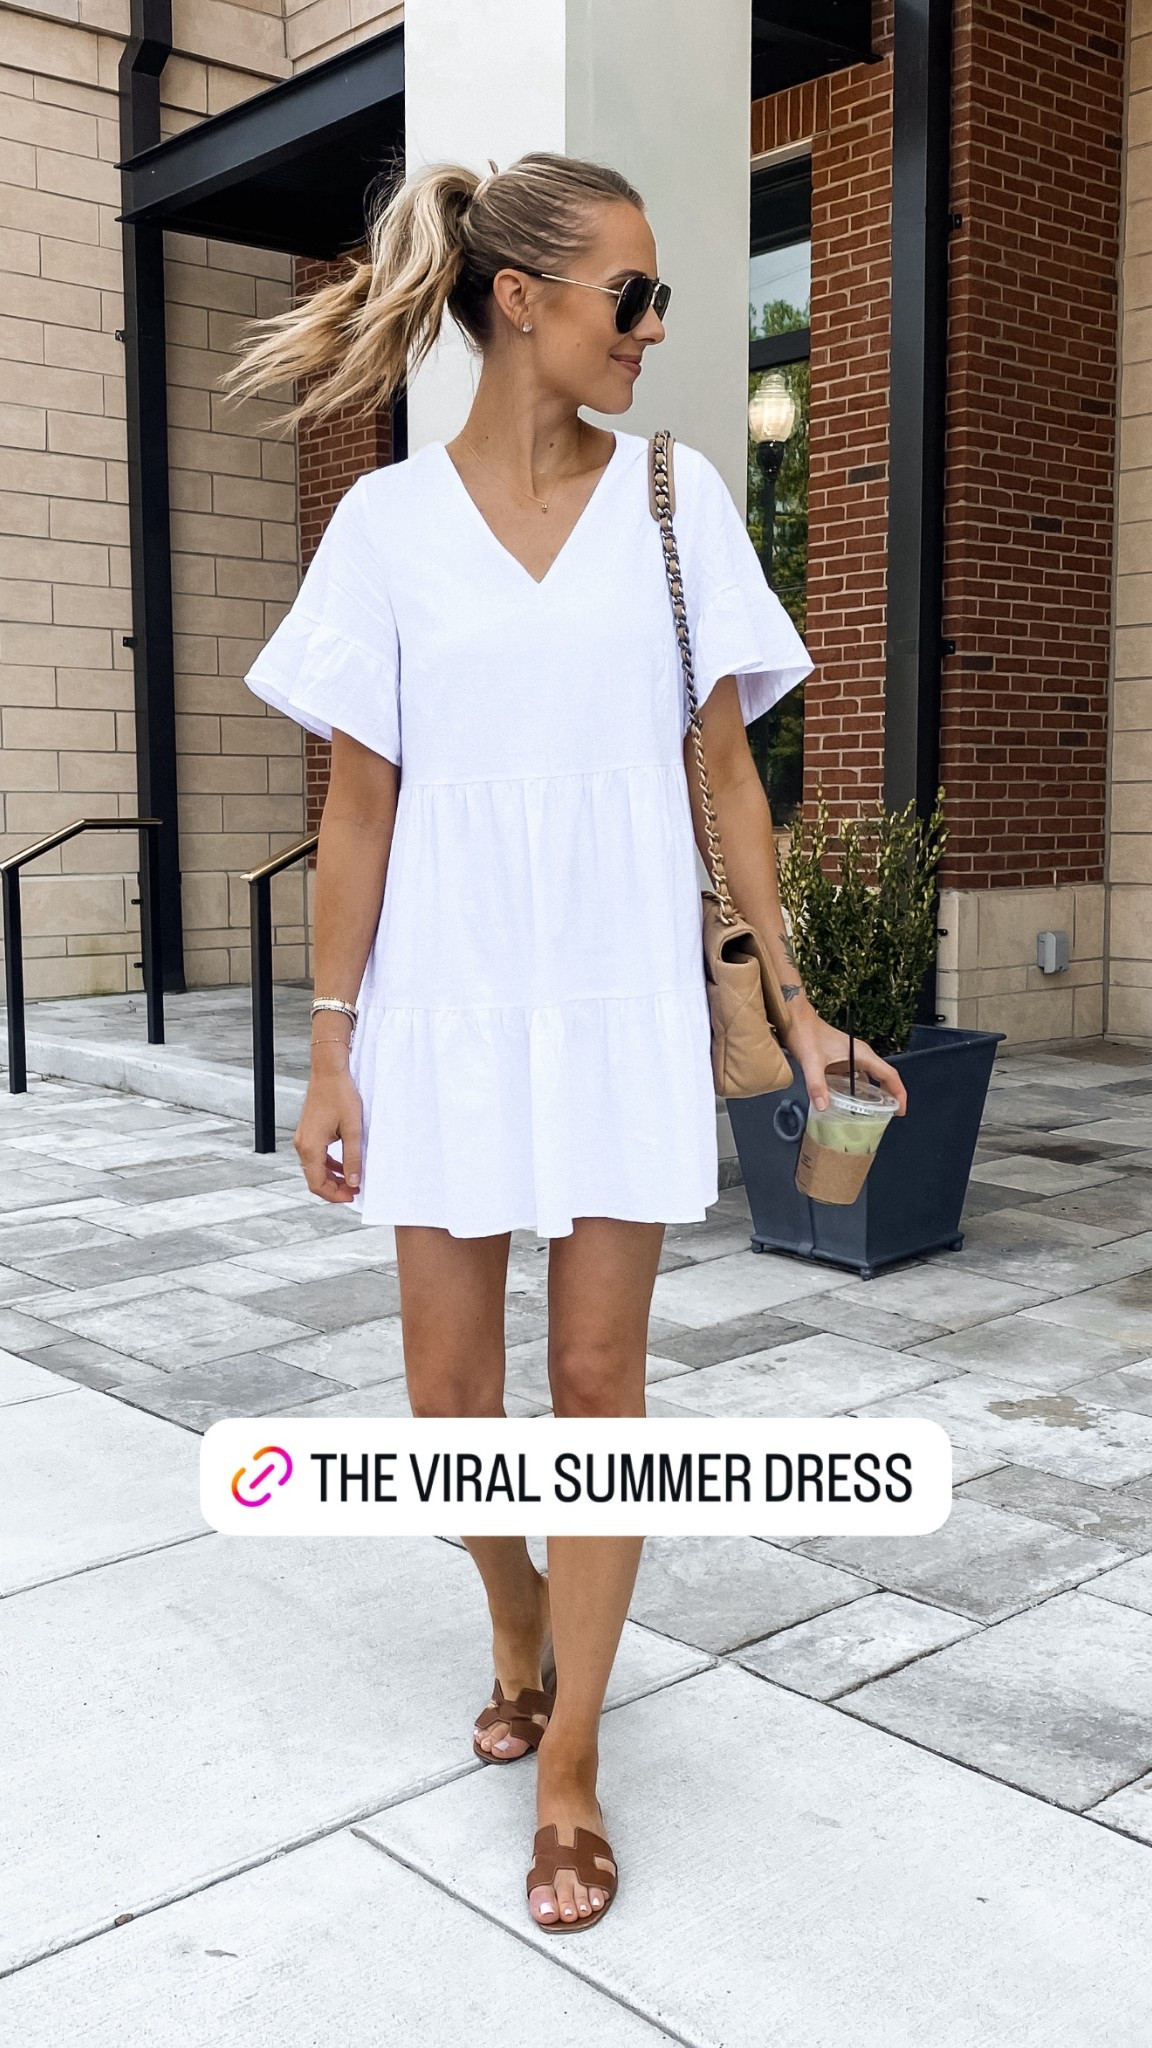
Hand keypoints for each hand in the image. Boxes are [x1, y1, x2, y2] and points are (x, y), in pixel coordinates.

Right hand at [294, 1057, 363, 1201]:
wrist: (329, 1071)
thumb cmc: (341, 1095)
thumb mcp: (353, 1129)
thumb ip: (353, 1158)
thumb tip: (353, 1182)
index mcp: (311, 1147)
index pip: (317, 1184)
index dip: (334, 1195)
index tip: (353, 1195)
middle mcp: (302, 1145)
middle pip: (314, 1178)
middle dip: (334, 1188)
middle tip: (354, 1190)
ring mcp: (303, 1138)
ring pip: (315, 1168)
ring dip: (332, 1177)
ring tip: (352, 1180)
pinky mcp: (307, 1132)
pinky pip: (316, 1156)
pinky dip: (328, 1165)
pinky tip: (343, 1164)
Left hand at [781, 997, 907, 1116]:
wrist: (795, 1019)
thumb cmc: (806, 1034)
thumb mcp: (811, 1060)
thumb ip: (817, 1084)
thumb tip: (824, 1107)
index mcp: (861, 1054)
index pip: (889, 1074)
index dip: (898, 1092)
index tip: (901, 1110)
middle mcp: (860, 1056)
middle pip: (883, 1077)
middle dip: (890, 1096)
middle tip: (890, 1116)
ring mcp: (851, 1058)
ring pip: (869, 1079)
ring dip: (874, 1095)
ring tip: (873, 1115)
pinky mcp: (841, 1061)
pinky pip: (855, 1078)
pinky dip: (857, 1092)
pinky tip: (850, 1104)